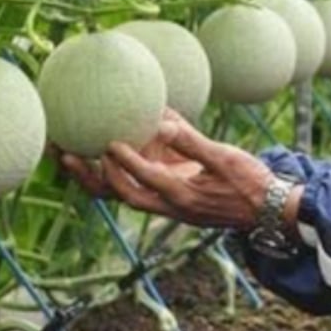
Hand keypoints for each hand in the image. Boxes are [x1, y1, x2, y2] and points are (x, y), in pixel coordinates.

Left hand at [58, 108, 273, 229]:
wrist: (265, 209)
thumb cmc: (248, 182)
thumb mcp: (224, 158)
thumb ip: (192, 141)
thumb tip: (163, 121)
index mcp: (182, 195)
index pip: (146, 179)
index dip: (126, 162)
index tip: (108, 143)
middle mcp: (167, 203)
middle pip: (119, 193)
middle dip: (90, 176)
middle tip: (65, 153)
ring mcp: (166, 203)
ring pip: (122, 193)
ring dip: (94, 177)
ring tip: (67, 156)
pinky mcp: (169, 197)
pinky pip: (137, 184)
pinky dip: (118, 170)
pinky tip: (103, 149)